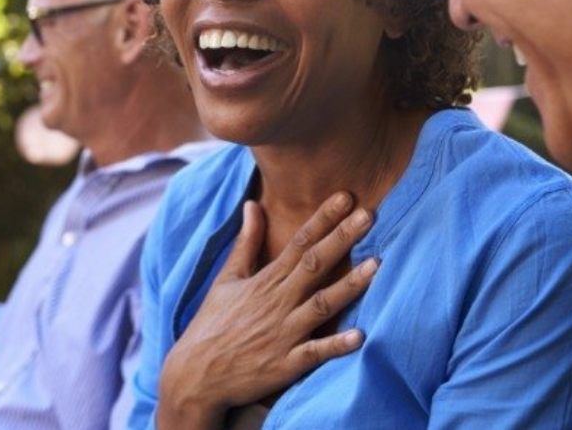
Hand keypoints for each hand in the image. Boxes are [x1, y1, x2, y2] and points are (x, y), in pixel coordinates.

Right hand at [156, 192, 377, 428]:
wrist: (195, 376)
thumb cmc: (213, 323)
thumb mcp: (227, 278)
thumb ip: (247, 241)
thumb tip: (252, 204)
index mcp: (266, 279)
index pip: (300, 241)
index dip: (324, 218)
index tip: (347, 197)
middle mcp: (278, 302)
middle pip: (315, 264)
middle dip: (342, 238)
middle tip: (369, 214)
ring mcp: (284, 333)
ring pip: (322, 304)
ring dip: (349, 285)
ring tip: (377, 266)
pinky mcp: (286, 364)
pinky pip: (315, 353)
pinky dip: (336, 345)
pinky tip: (359, 336)